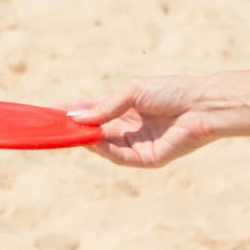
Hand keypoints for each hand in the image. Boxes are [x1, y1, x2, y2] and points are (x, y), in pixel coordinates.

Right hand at [63, 75, 221, 168]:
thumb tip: (76, 118)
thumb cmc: (171, 91)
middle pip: (93, 130)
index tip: (48, 111)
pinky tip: (90, 139)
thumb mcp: (132, 92)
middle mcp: (127, 126)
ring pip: (103, 145)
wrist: (201, 106)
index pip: (91, 110)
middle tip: (50, 126)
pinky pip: (119, 156)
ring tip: (66, 131)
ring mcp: (136, 144)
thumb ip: (104, 106)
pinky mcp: (146, 159)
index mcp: (124, 107)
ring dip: (84, 139)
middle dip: (73, 128)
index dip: (70, 111)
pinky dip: (103, 149)